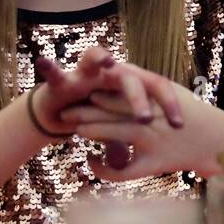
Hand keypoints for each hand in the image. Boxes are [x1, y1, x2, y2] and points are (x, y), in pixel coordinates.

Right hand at [32, 48, 184, 169]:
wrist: (60, 113)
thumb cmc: (96, 120)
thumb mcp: (115, 134)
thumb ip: (125, 144)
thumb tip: (135, 163)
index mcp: (133, 85)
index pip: (158, 89)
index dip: (170, 105)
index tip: (179, 125)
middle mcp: (114, 73)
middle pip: (133, 77)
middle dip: (139, 96)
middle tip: (144, 118)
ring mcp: (88, 73)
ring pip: (98, 60)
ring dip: (102, 61)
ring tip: (108, 64)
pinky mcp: (64, 79)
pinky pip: (55, 74)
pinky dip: (49, 69)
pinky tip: (44, 62)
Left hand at [58, 75, 223, 181]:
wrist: (221, 143)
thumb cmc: (198, 118)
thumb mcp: (174, 96)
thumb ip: (149, 90)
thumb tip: (123, 77)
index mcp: (158, 99)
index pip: (122, 93)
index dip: (98, 93)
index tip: (79, 91)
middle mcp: (155, 118)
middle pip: (113, 111)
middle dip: (87, 110)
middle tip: (65, 111)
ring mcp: (155, 140)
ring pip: (117, 134)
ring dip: (93, 131)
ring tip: (74, 131)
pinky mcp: (156, 163)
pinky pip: (126, 169)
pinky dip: (106, 168)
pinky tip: (92, 163)